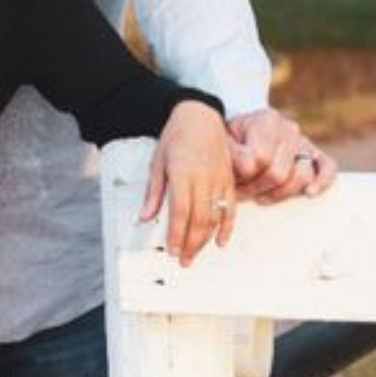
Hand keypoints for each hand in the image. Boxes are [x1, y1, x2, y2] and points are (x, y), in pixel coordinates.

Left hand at [139, 100, 235, 266]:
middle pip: (199, 218)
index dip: (177, 234)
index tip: (173, 250)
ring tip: (195, 255)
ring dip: (206, 240)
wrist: (199, 115)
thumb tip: (144, 218)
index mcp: (182, 173)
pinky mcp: (230, 179)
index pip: (181, 211)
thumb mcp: (157, 162)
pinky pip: (231, 207)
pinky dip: (227, 226)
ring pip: (215, 216)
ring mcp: (219, 179)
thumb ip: (153, 193)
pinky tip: (221, 241)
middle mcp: (204, 177)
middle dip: (191, 244)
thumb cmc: (176, 136)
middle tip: (184, 260)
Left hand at [227, 108, 337, 202]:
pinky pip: (328, 168)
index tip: (232, 177)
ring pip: (301, 176)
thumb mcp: (224, 141)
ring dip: (278, 193)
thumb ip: (232, 153)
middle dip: (257, 187)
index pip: (261, 158)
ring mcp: (305, 142)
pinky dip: (322, 182)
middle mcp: (290, 128)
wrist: (244, 134)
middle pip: (279, 173)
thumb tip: (248, 167)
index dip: (244, 175)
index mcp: (268, 119)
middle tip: (241, 191)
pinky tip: (309, 193)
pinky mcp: (316, 156)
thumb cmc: (233, 140)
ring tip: (259, 194)